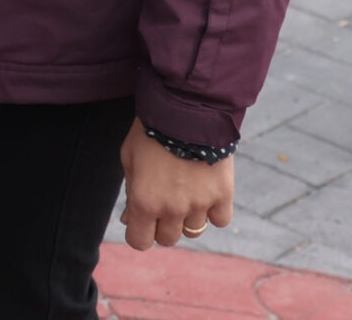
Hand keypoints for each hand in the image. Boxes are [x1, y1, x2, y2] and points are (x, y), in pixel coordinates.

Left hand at [119, 120, 233, 249]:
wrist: (185, 109)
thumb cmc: (150, 131)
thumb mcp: (128, 158)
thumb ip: (131, 191)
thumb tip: (129, 219)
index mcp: (143, 201)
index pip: (139, 242)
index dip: (139, 232)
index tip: (141, 222)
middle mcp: (171, 208)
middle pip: (167, 239)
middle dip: (162, 224)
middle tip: (164, 201)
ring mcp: (199, 204)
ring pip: (193, 231)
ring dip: (188, 217)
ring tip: (185, 190)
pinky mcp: (223, 195)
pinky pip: (220, 220)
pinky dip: (214, 211)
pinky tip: (207, 192)